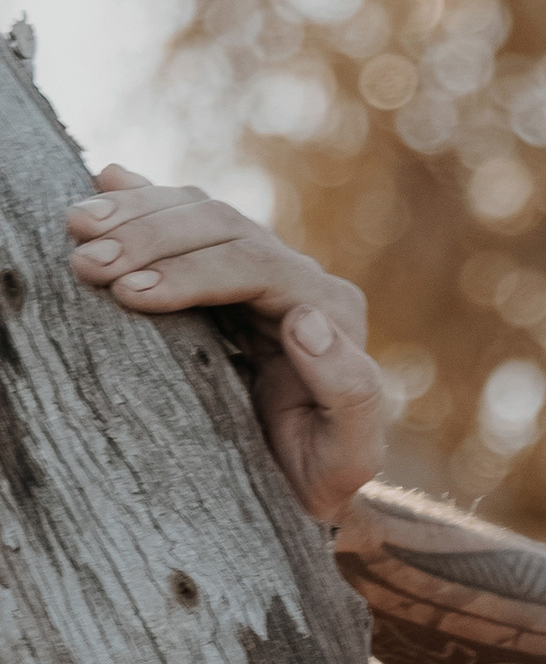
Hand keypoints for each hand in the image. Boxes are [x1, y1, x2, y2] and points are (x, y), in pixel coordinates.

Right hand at [63, 165, 386, 518]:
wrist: (297, 480)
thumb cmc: (317, 474)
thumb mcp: (347, 455)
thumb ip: (349, 393)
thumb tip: (305, 320)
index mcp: (332, 311)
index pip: (255, 265)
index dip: (190, 271)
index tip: (130, 292)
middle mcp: (299, 278)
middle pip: (221, 227)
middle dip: (150, 238)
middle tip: (88, 262)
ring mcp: (260, 267)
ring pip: (198, 213)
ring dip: (134, 215)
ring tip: (77, 231)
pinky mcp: (224, 270)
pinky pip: (183, 218)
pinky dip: (140, 200)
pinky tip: (101, 183)